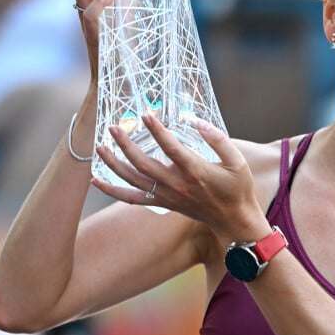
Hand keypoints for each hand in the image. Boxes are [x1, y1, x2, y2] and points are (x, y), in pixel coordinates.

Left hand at [92, 115, 266, 243]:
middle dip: (126, 144)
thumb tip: (196, 121)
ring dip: (113, 164)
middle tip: (114, 126)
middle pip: (144, 164)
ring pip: (133, 180)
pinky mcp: (163, 203)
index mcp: (196, 172)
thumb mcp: (237, 161)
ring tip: (99, 146)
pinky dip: (113, 190)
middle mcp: (177, 185)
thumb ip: (218, 139)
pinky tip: (96, 181)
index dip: (157, 131)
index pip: (172, 148)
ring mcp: (167, 196)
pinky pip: (132, 198)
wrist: (233, 220)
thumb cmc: (237, 188)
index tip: (146, 114)